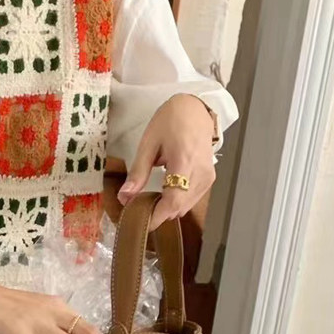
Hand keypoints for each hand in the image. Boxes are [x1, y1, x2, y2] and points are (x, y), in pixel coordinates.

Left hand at [117, 94, 216, 229]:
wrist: (195, 109)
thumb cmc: (171, 121)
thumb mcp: (148, 144)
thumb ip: (138, 173)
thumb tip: (125, 197)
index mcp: (184, 162)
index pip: (173, 201)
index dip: (156, 217)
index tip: (140, 223)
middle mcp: (200, 174)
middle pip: (178, 208)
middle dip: (157, 213)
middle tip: (138, 209)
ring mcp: (208, 178)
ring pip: (185, 207)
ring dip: (167, 209)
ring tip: (149, 200)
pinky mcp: (209, 179)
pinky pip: (191, 200)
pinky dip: (177, 202)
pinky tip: (164, 193)